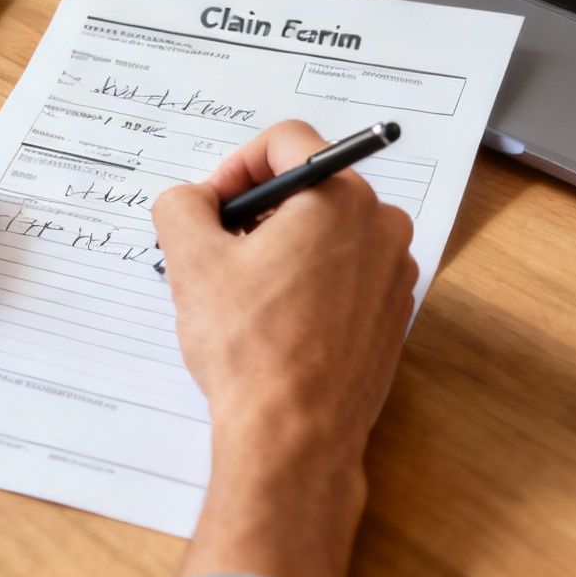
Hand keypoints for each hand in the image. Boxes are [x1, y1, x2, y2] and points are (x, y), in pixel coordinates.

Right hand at [152, 120, 417, 576]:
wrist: (295, 435)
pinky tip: (276, 321)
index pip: (286, 142)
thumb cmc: (252, 349)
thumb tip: (191, 198)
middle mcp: (381, 225)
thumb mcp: (193, 261)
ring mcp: (393, 271)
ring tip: (243, 293)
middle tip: (218, 250)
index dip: (236, 165)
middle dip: (258, 210)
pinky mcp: (391, 312)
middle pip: (310, 186)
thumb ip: (182, 205)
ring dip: (282, 247)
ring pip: (328, 231)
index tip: (211, 205)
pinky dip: (309, 280)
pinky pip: (346, 272)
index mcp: (341, 197)